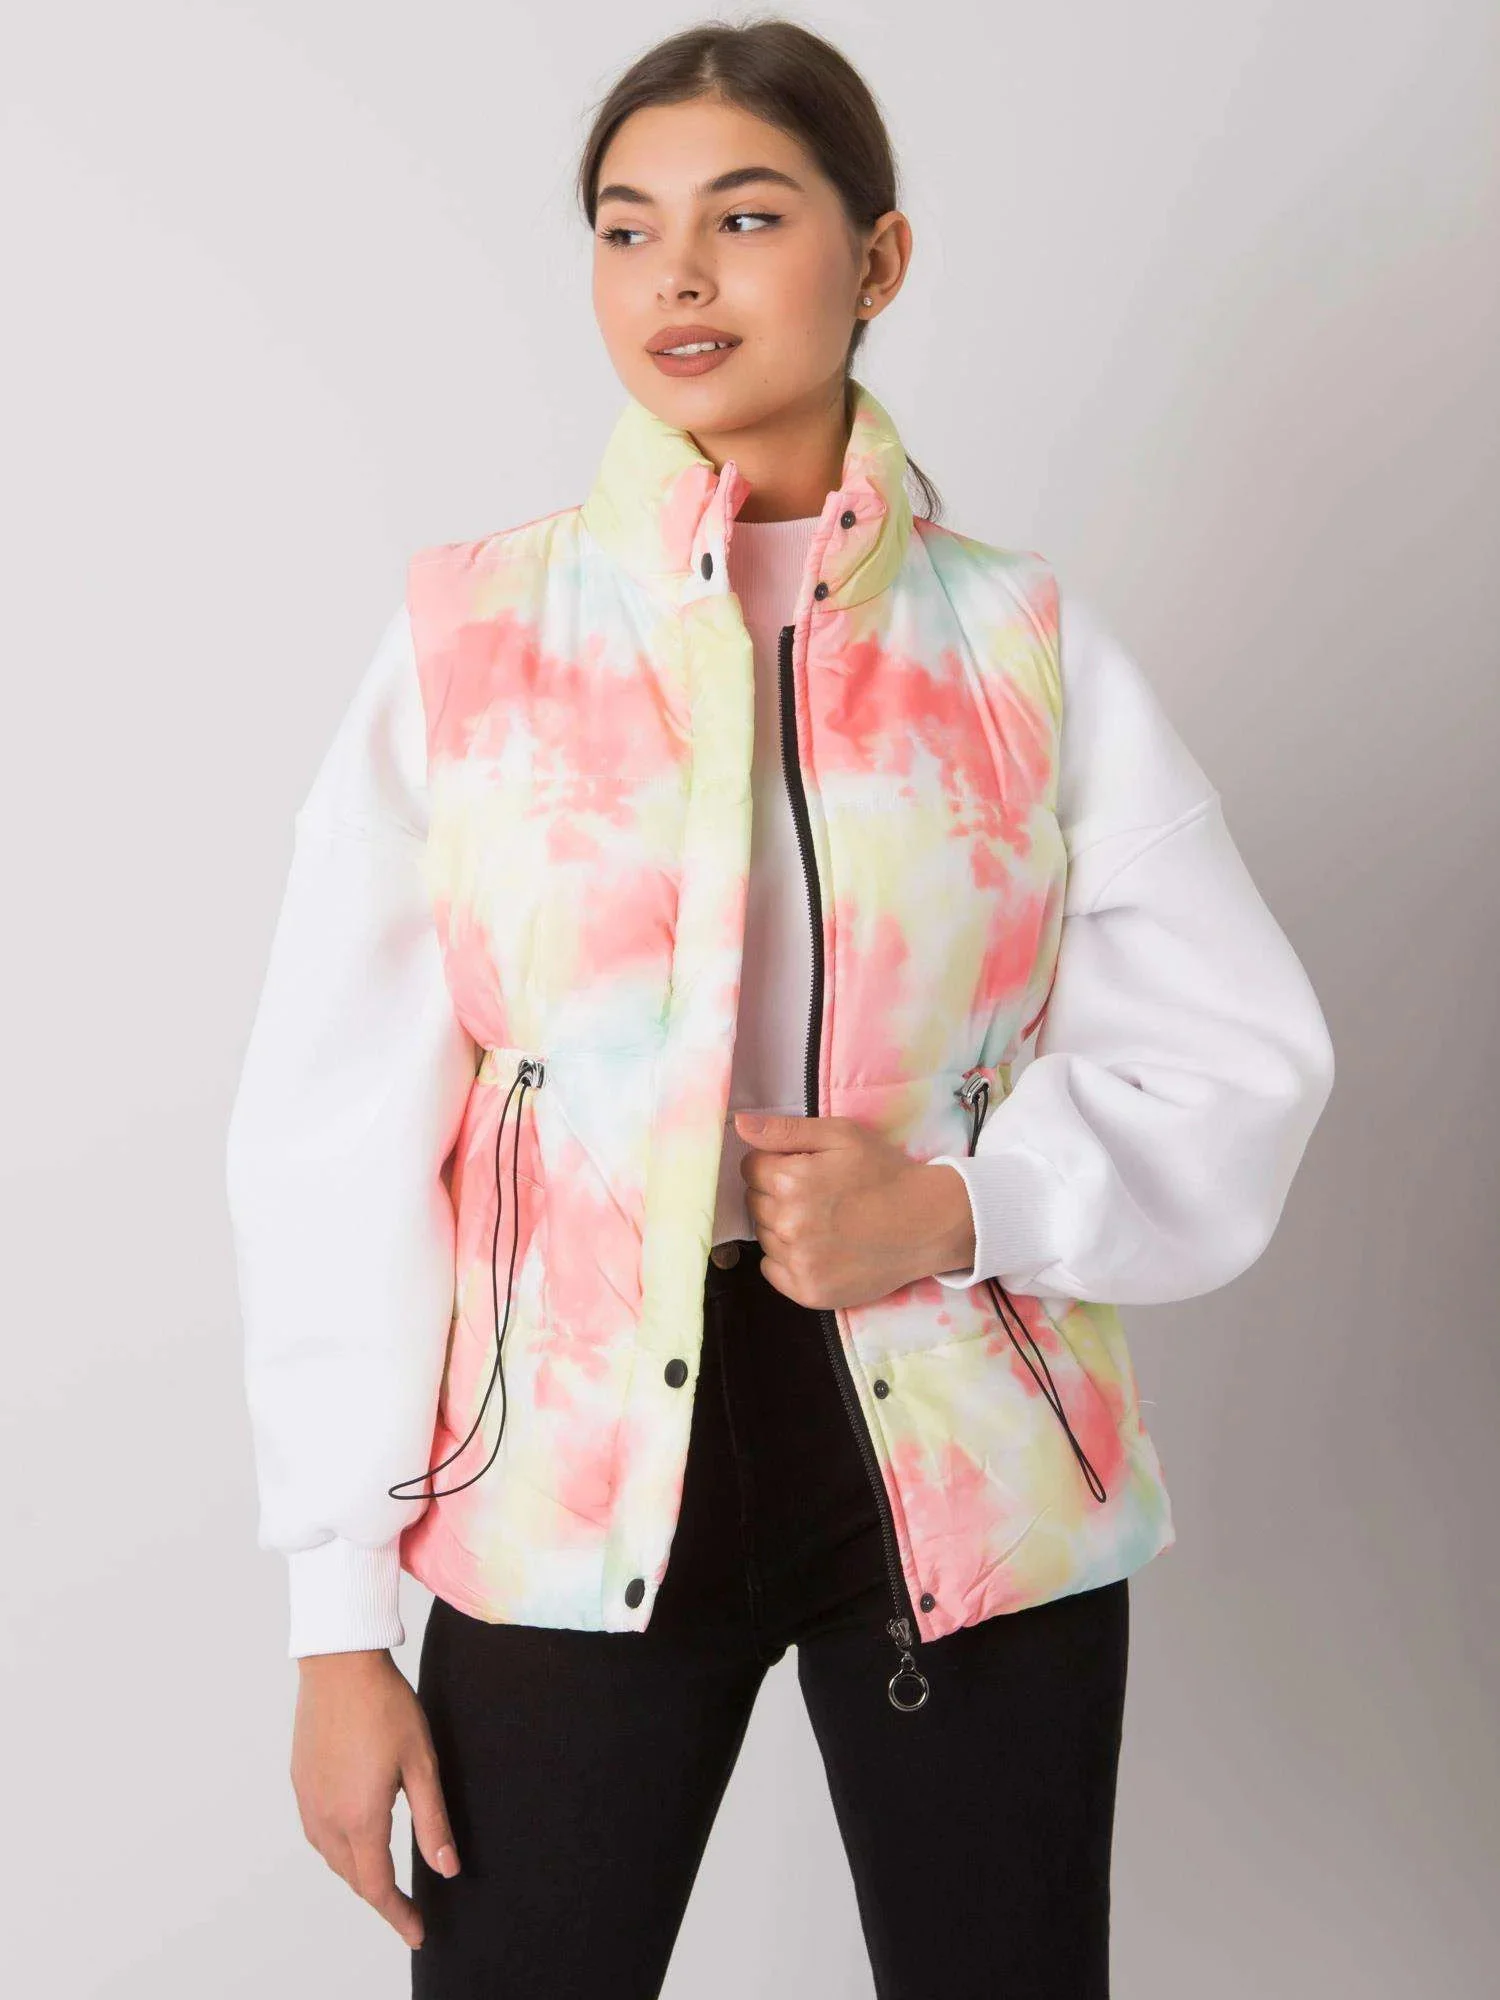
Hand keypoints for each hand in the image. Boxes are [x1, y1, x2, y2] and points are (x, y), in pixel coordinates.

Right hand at [291, 1648, 459, 1951]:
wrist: (339, 1663)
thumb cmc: (385, 1706)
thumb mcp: (422, 1763)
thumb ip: (432, 1821)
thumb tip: (446, 1868)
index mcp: (360, 1818)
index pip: (377, 1886)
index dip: (398, 1914)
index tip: (417, 1932)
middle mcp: (327, 1817)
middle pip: (353, 1877)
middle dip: (381, 1897)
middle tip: (408, 1908)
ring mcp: (308, 1800)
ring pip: (332, 1858)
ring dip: (358, 1874)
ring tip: (385, 1878)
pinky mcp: (300, 1782)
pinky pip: (318, 1833)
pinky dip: (339, 1849)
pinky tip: (354, 1837)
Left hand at [733, 1110, 975, 1308]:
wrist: (926, 1223)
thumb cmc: (884, 1173)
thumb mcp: (841, 1135)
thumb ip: (785, 1130)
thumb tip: (739, 1125)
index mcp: (791, 1180)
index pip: (750, 1169)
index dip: (775, 1165)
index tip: (803, 1169)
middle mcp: (789, 1223)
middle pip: (754, 1203)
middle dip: (776, 1195)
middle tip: (817, 1195)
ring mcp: (798, 1261)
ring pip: (764, 1237)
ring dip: (782, 1228)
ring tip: (823, 1222)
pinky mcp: (808, 1291)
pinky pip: (772, 1271)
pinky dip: (787, 1260)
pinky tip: (818, 1248)